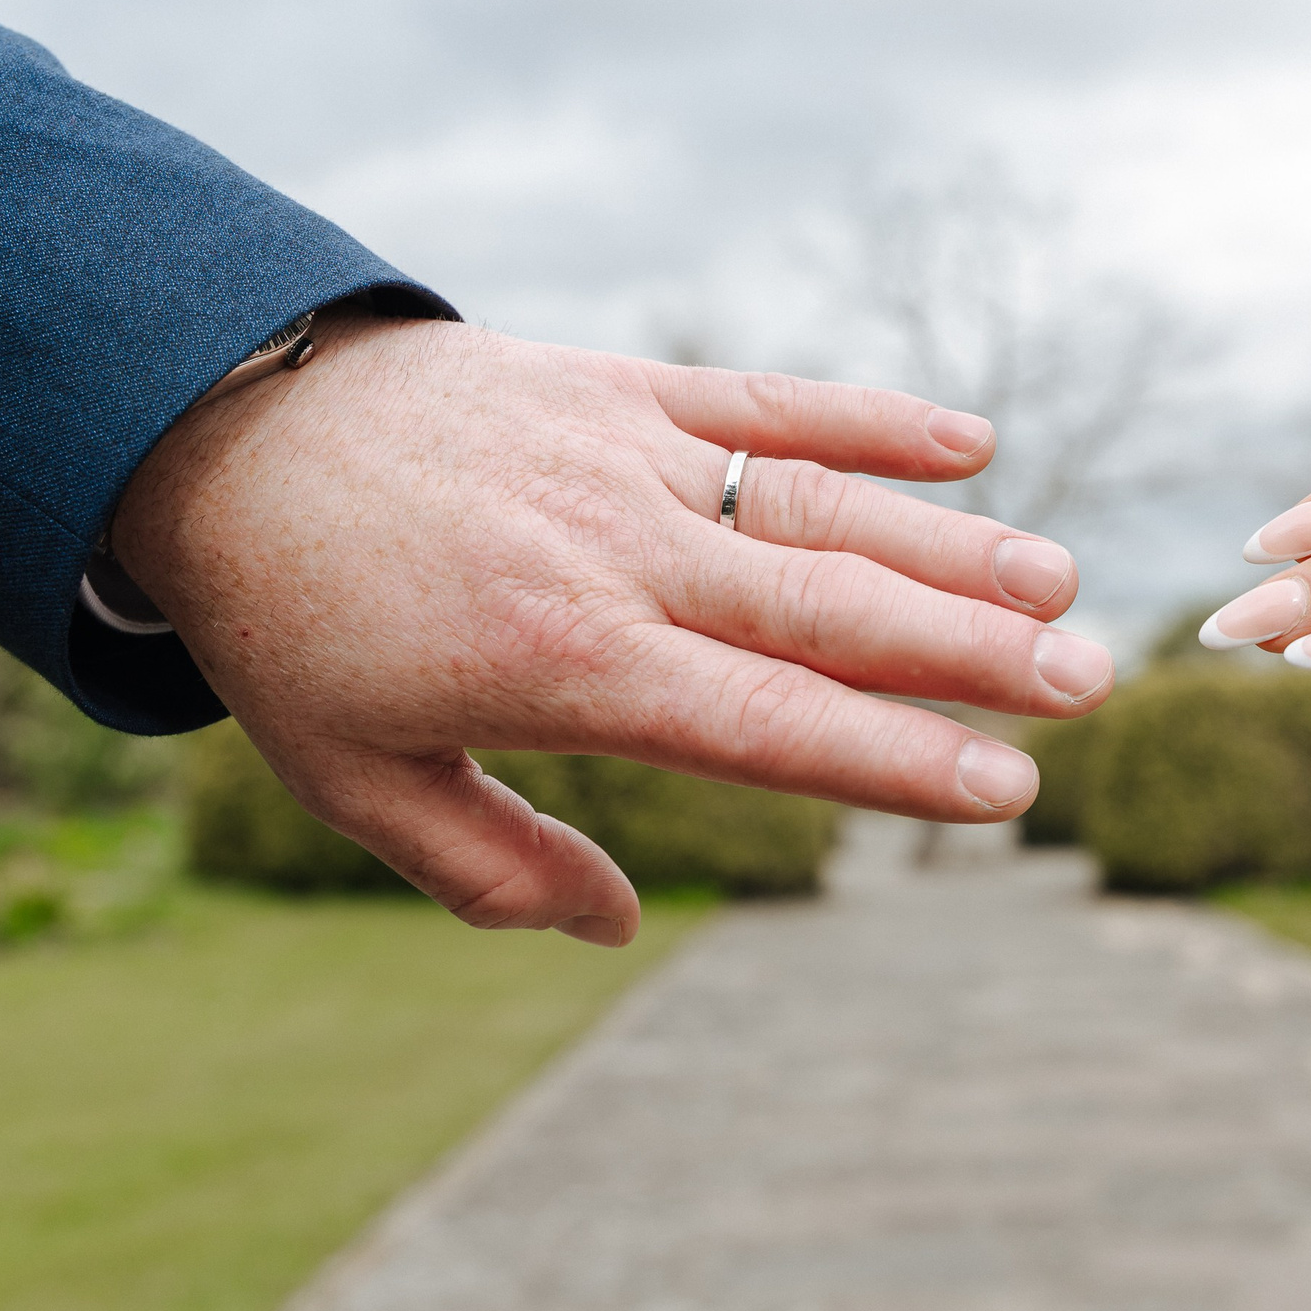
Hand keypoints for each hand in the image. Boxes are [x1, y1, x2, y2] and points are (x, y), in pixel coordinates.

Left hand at [115, 314, 1112, 944]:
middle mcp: (618, 556)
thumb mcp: (355, 776)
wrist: (219, 429)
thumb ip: (492, 864)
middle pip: (827, 611)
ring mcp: (628, 459)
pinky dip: (865, 418)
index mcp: (564, 665)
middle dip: (969, 651)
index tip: (1004, 790)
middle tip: (1091, 681)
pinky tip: (966, 442)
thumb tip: (618, 925)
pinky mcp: (621, 385)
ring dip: (948, 544)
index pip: (767, 724)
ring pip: (818, 507)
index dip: (894, 760)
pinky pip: (763, 398)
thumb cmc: (295, 623)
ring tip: (1061, 581)